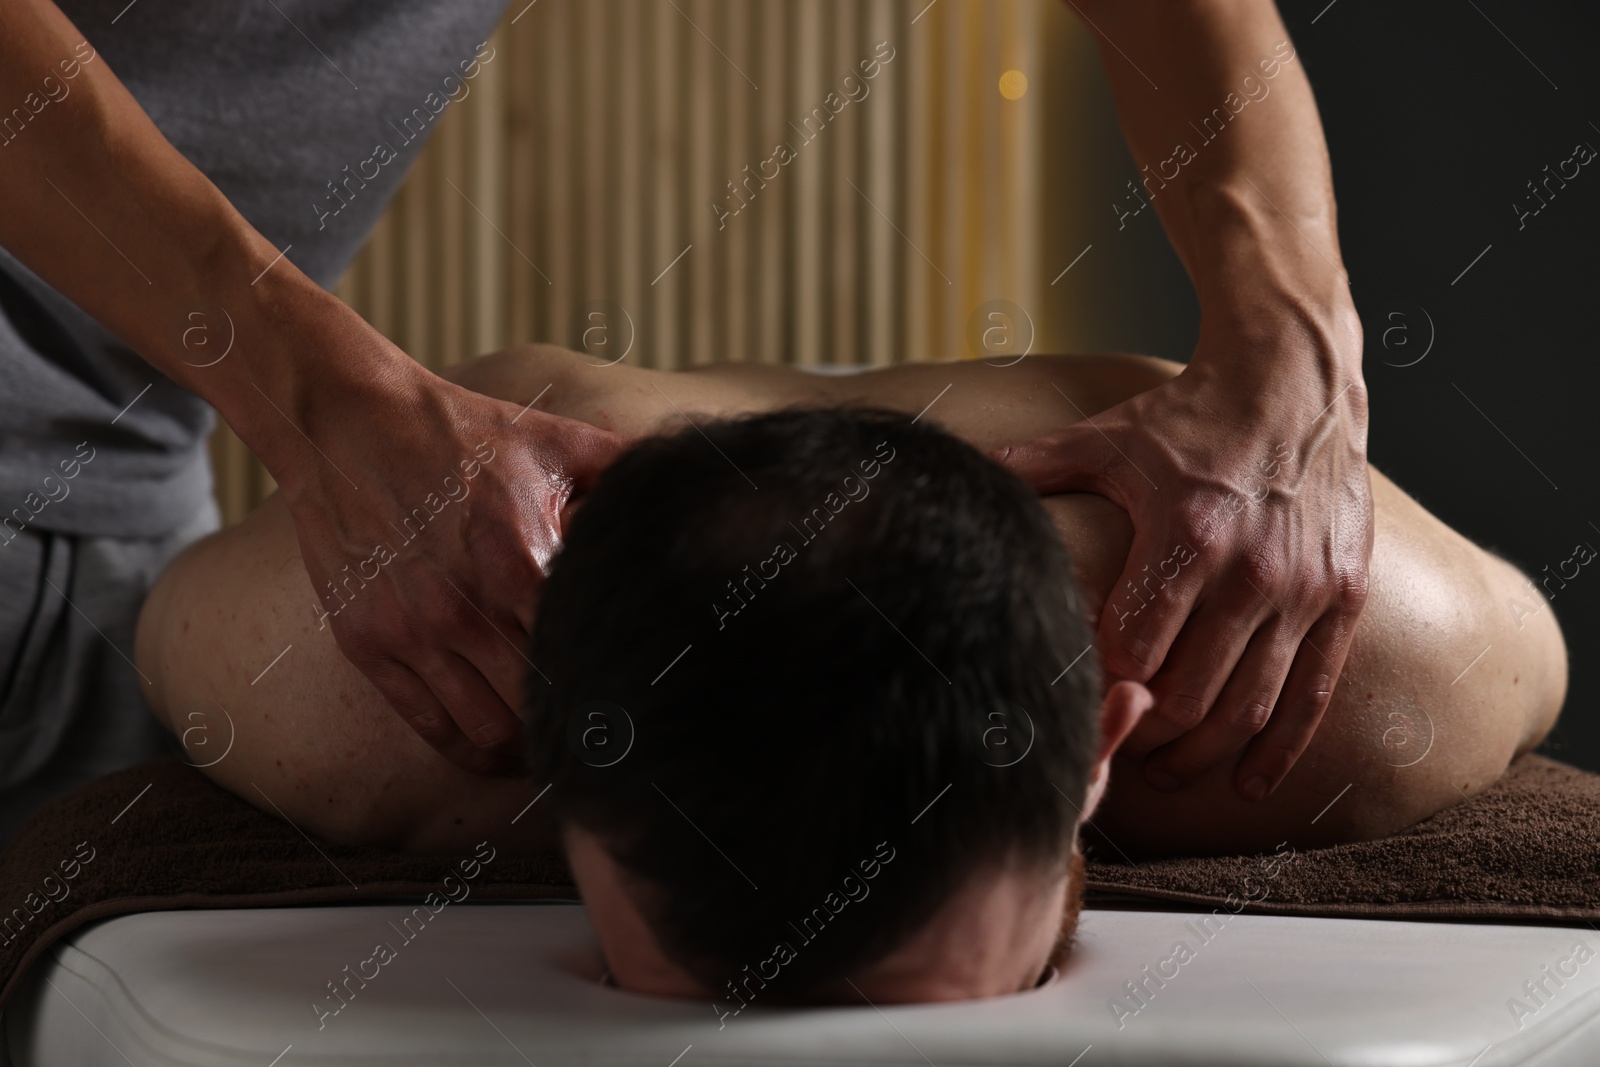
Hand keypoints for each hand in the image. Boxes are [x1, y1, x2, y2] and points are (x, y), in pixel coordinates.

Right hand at [279, 364, 629, 774]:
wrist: (348, 421)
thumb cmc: (461, 432)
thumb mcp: (555, 440)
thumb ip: (624, 470)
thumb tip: (692, 481)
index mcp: (519, 561)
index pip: (580, 658)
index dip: (613, 686)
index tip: (635, 698)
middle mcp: (463, 608)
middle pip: (540, 709)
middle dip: (578, 728)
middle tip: (605, 733)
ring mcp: (410, 632)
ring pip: (486, 734)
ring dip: (526, 751)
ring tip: (555, 747)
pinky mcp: (368, 644)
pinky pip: (429, 726)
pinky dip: (470, 750)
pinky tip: (500, 747)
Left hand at [998, 325, 1371, 799]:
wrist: (1295, 381)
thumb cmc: (1188, 417)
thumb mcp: (1105, 439)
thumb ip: (1034, 468)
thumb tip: (964, 474)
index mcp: (1188, 533)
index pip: (1134, 651)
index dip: (1101, 685)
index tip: (1078, 699)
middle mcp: (1252, 570)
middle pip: (1187, 695)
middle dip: (1144, 734)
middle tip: (1115, 749)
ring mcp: (1304, 590)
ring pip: (1247, 708)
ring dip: (1200, 756)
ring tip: (1164, 773)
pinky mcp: (1343, 599)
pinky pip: (1312, 694)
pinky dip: (1279, 749)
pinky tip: (1247, 782)